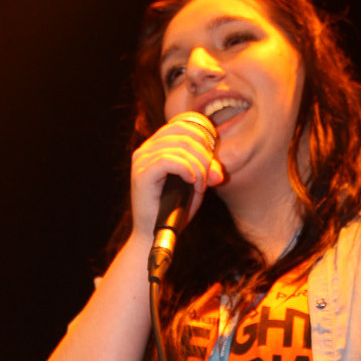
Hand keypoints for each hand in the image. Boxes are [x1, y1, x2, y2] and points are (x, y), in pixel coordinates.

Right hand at [129, 113, 224, 241]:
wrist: (154, 235)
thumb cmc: (174, 210)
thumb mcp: (197, 185)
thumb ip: (208, 171)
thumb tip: (219, 170)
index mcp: (156, 146)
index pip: (183, 125)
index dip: (203, 138)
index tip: (211, 162)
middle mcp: (145, 149)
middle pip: (183, 134)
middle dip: (204, 155)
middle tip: (209, 177)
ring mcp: (141, 161)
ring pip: (179, 147)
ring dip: (198, 167)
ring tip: (201, 185)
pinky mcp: (142, 175)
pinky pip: (170, 161)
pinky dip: (187, 171)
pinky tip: (193, 183)